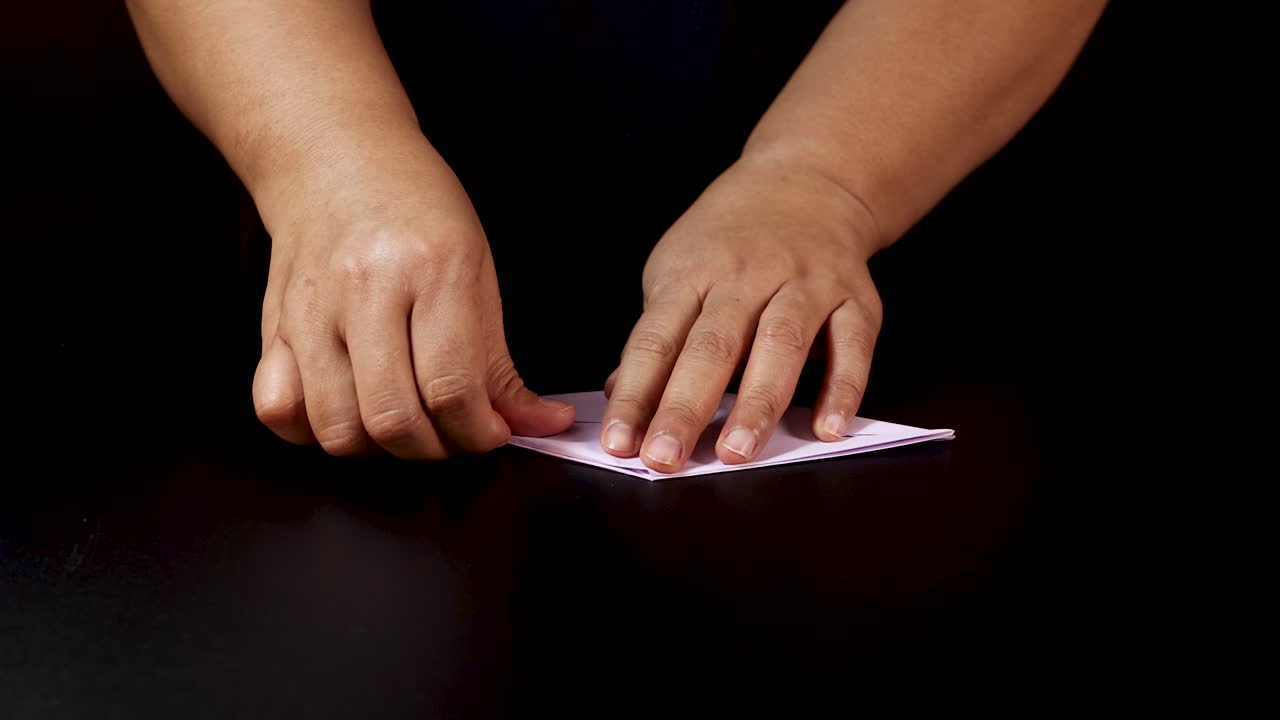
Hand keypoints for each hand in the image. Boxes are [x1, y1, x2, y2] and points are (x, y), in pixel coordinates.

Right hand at [251, 137, 573, 457]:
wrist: (336, 157)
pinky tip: (350, 411)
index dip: (480, 432)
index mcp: (431, 270)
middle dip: (436, 449)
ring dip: (380, 449)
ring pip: (337, 427)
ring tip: (408, 425)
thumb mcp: (478, 270)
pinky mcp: (274, 326)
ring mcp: (312, 311)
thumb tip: (539, 425)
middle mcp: (365, 291)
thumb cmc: (418, 210)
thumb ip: (501, 361)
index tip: (494, 432)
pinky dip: (314, 432)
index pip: (452, 386)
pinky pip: (278, 410)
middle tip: (454, 433)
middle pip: (393, 418)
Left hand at [600, 155, 883, 472]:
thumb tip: (619, 394)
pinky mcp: (854, 298)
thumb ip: (658, 337)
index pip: (655, 340)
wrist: (807, 180)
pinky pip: (852, 346)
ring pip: (779, 345)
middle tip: (664, 459)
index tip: (618, 443)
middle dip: (684, 407)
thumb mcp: (679, 270)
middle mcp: (747, 275)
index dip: (635, 394)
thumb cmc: (730, 239)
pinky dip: (842, 388)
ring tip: (735, 452)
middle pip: (712, 347)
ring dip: (757, 402)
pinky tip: (827, 429)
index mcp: (692, 272)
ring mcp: (805, 283)